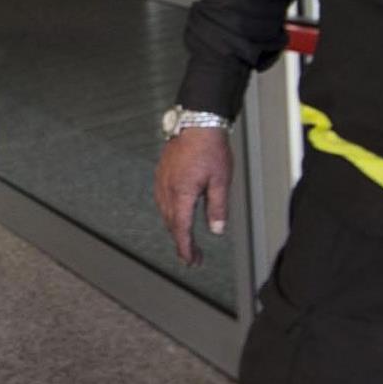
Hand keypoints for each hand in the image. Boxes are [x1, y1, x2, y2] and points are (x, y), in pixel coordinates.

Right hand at [154, 127, 233, 265]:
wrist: (197, 122)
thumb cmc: (210, 147)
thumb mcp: (221, 181)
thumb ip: (217, 208)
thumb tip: (216, 230)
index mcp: (182, 194)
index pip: (182, 230)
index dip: (186, 249)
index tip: (191, 261)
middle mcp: (168, 189)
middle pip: (172, 225)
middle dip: (182, 243)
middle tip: (192, 256)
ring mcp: (162, 181)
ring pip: (165, 214)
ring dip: (175, 229)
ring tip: (185, 239)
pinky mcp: (161, 173)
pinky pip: (162, 200)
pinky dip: (169, 214)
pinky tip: (176, 214)